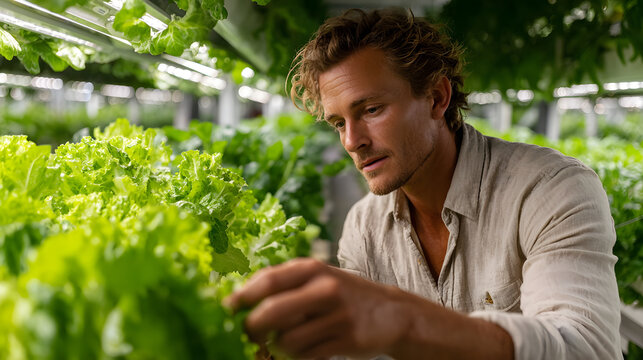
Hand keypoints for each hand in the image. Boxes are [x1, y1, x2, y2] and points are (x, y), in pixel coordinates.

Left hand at [224, 258, 411, 358]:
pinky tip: (302, 351)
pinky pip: (306, 355)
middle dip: (251, 329)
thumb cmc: (343, 294)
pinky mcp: (346, 340)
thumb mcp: (317, 277)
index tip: (225, 311)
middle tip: (247, 336)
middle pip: (271, 312)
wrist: (392, 312)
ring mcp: (337, 315)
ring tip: (283, 344)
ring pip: (287, 340)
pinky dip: (296, 358)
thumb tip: (238, 300)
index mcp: (312, 268)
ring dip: (277, 348)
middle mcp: (324, 288)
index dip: (241, 297)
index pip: (267, 280)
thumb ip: (284, 284)